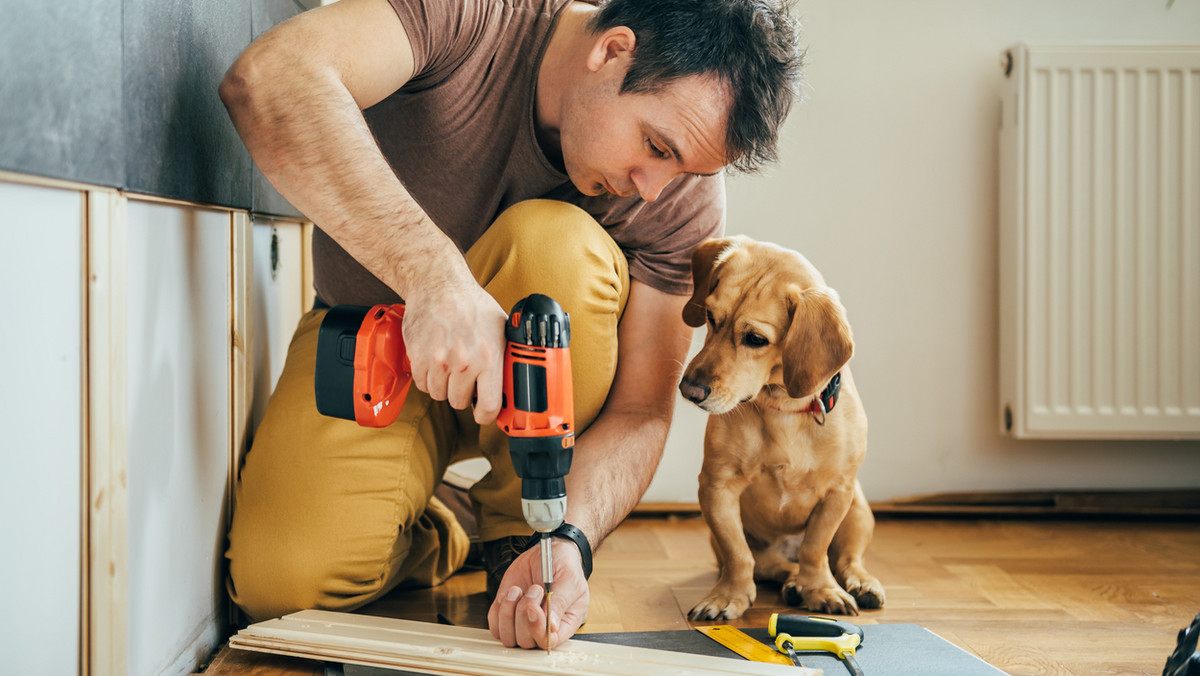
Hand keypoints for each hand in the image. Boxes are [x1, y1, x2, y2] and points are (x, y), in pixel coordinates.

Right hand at [401, 277, 506, 424]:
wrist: (438, 285)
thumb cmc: (471, 304)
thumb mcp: (501, 327)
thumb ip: (506, 356)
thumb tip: (516, 379)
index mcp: (488, 357)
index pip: (488, 406)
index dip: (486, 416)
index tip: (484, 414)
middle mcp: (463, 362)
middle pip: (460, 402)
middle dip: (463, 394)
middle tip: (465, 379)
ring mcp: (439, 361)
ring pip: (439, 395)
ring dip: (444, 386)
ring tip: (450, 367)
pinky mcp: (418, 357)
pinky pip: (422, 385)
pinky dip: (427, 378)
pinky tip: (435, 362)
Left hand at [487, 538, 589, 649]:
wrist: (548, 552)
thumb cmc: (564, 567)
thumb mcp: (569, 581)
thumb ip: (560, 603)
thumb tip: (551, 627)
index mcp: (563, 624)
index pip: (548, 642)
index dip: (538, 630)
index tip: (534, 609)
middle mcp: (542, 628)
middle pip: (526, 641)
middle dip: (524, 614)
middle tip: (534, 589)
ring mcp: (522, 623)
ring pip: (508, 636)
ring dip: (509, 612)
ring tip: (519, 590)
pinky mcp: (507, 614)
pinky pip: (495, 625)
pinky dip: (498, 608)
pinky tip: (511, 592)